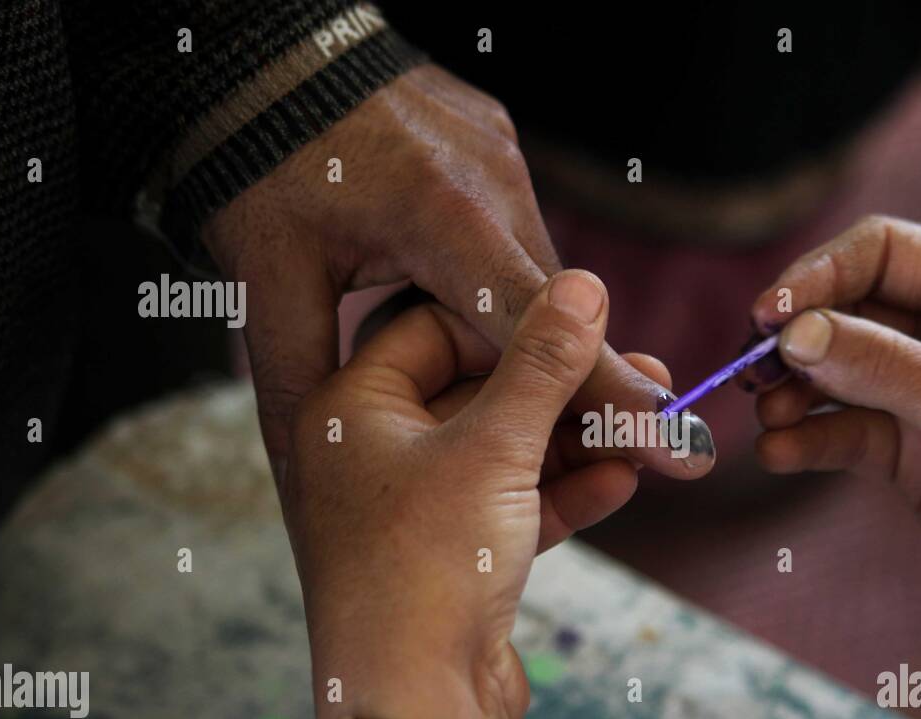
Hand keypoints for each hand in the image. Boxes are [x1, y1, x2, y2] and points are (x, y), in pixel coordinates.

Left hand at [202, 63, 711, 487]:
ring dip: (534, 336)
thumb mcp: (264, 276)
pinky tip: (492, 328)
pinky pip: (518, 235)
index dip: (601, 388)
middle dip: (570, 376)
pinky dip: (513, 288)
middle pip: (545, 304)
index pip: (536, 323)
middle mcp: (490, 182)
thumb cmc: (257, 161)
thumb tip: (299, 465)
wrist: (259, 51)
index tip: (663, 437)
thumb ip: (296, 374)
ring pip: (533, 274)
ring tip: (539, 402)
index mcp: (440, 216)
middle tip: (617, 439)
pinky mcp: (495, 146)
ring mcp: (499, 156)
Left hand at [283, 271, 659, 718]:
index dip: (514, 320)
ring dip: (578, 444)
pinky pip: (511, 506)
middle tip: (645, 381)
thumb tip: (583, 285)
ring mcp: (411, 509)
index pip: (436, 326)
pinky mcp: (450, 557)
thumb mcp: (494, 449)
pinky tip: (622, 481)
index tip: (588, 321)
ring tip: (653, 431)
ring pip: (506, 453)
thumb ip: (543, 364)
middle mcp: (371, 453)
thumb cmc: (427, 569)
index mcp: (350, 408)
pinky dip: (562, 494)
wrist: (415, 710)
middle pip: (481, 393)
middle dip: (567, 392)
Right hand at [749, 216, 920, 699]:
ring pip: (841, 372)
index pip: (887, 252)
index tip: (768, 315)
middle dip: (798, 336)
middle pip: (854, 310)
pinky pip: (845, 431)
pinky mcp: (914, 456)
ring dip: (795, 389)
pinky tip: (779, 453)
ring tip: (764, 416)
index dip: (821, 274)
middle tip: (749, 369)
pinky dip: (808, 438)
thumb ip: (887, 368)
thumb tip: (795, 332)